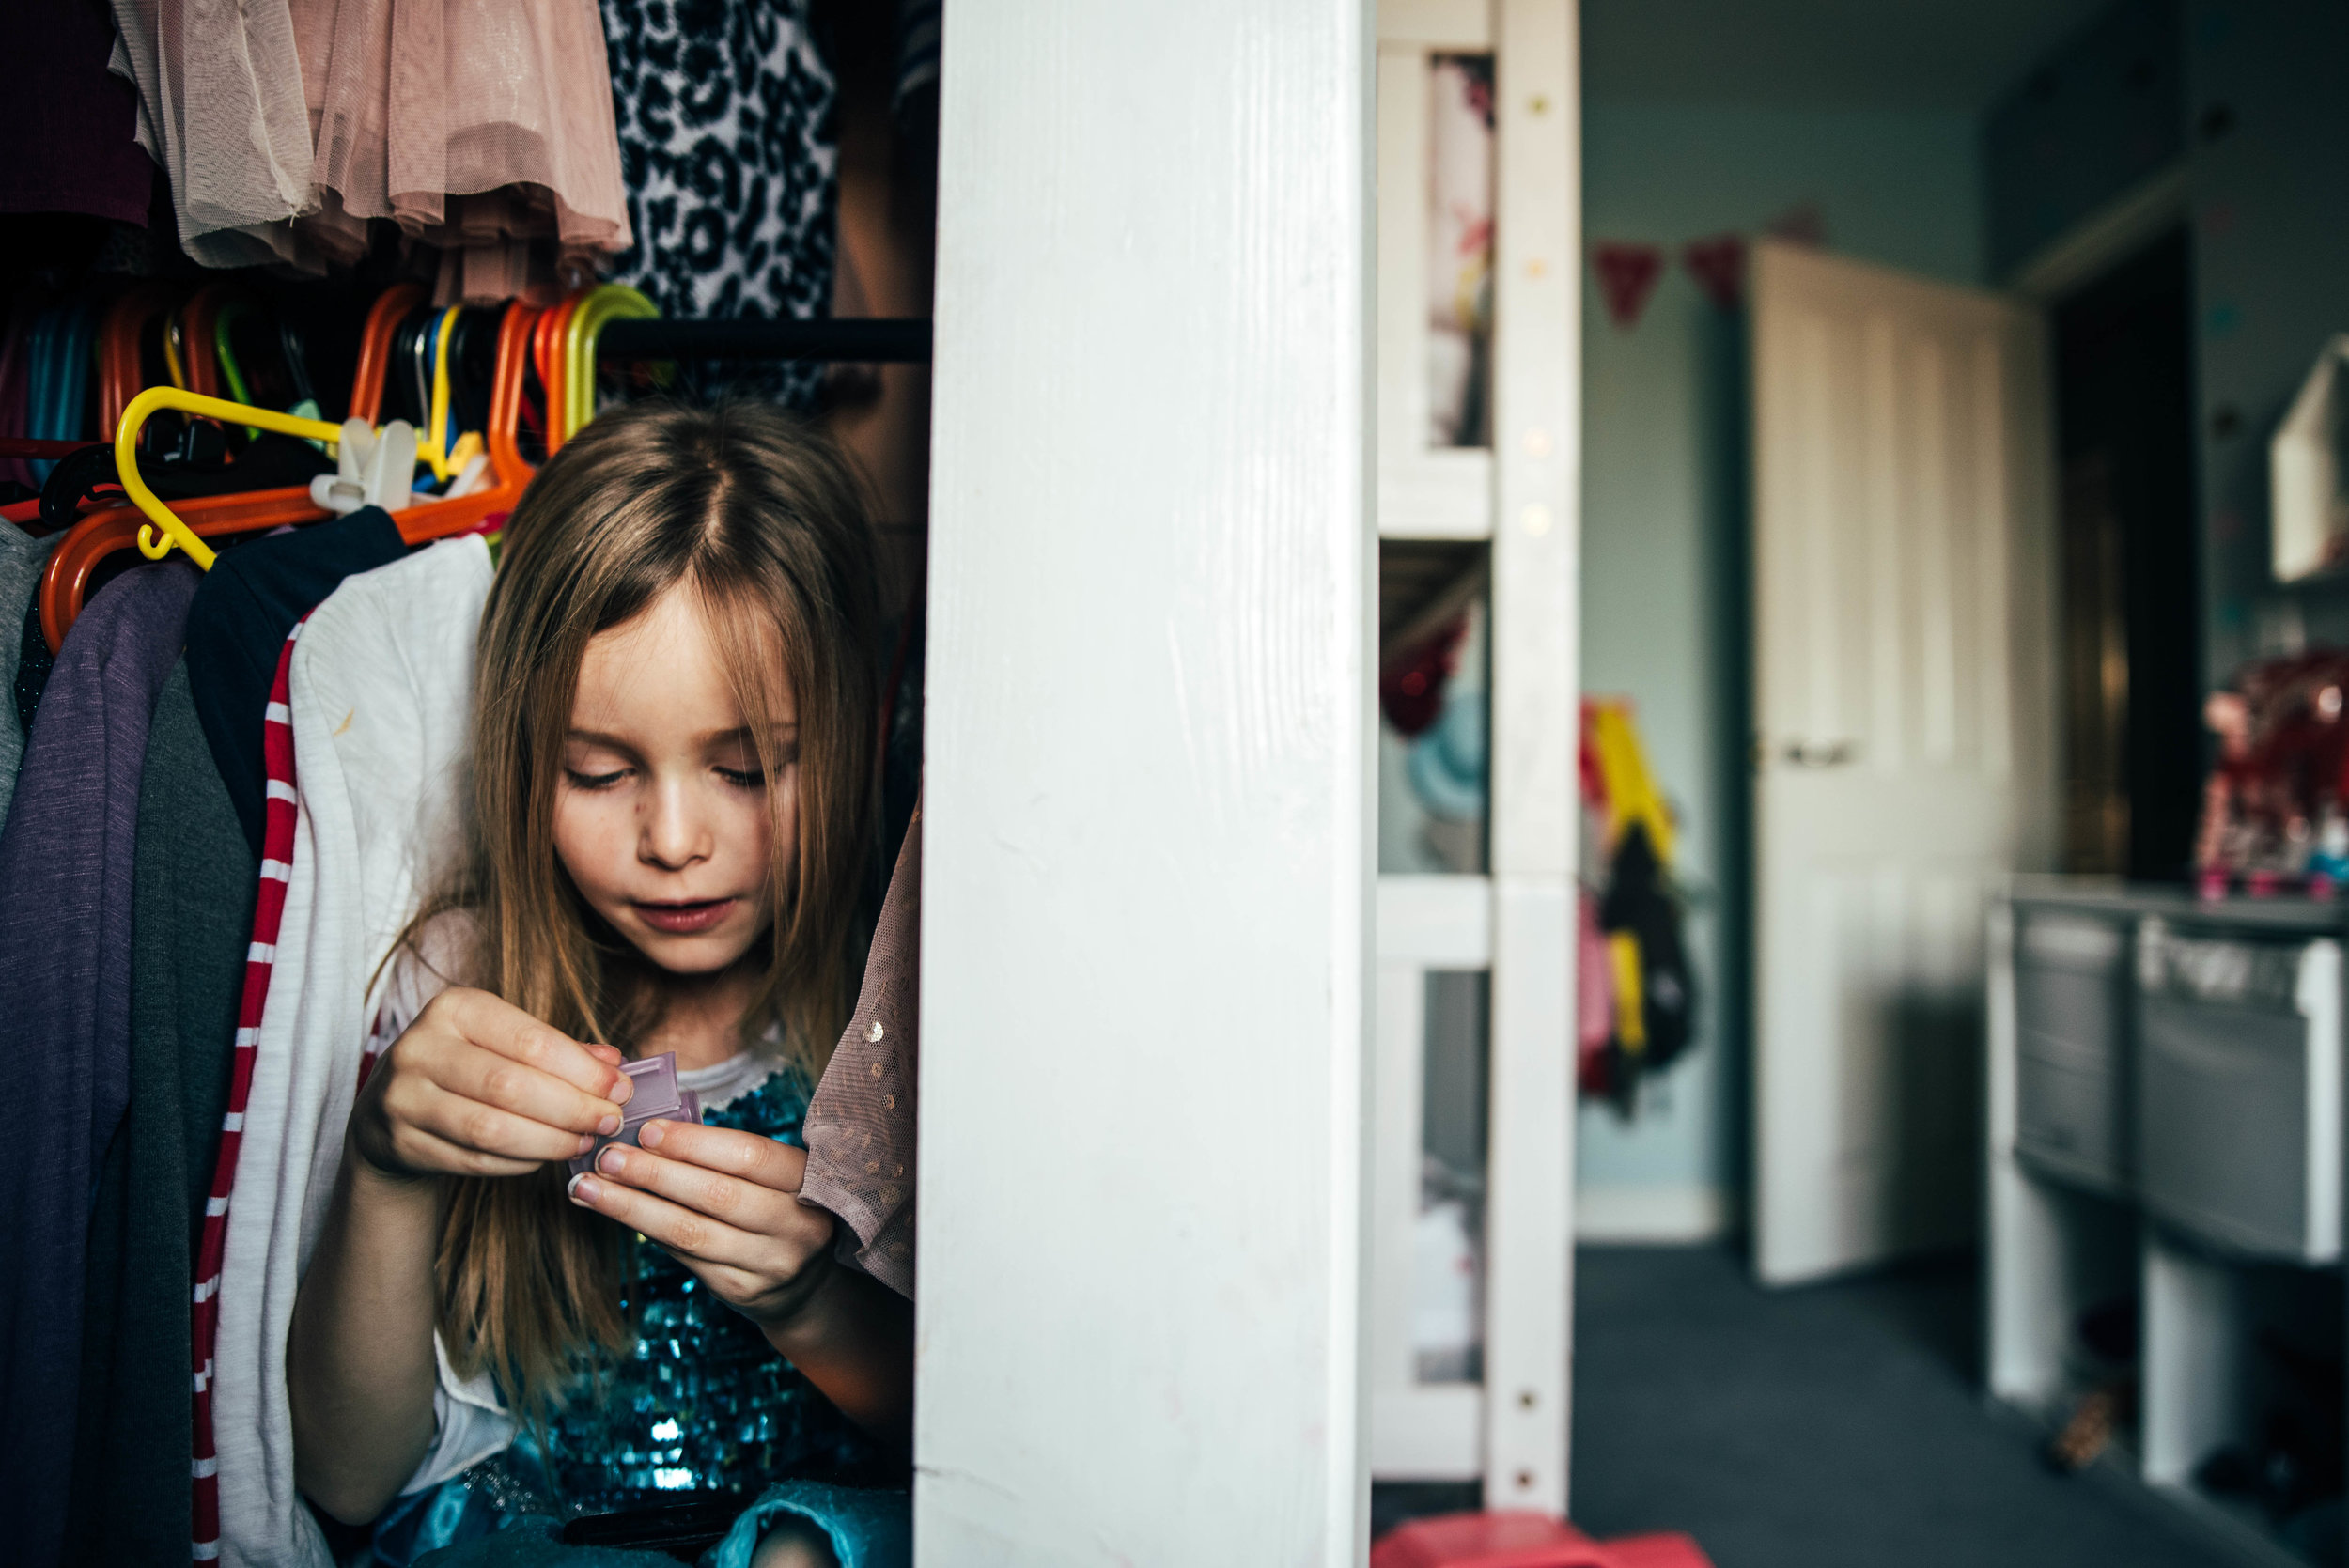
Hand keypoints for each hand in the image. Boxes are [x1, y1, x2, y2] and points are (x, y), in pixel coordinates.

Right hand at [351, 987, 632, 1180]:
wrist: (388, 1109)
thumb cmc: (464, 1067)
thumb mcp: (503, 1042)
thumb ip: (558, 1050)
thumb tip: (614, 1064)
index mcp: (453, 1008)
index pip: (530, 1040)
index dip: (582, 1070)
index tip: (620, 1089)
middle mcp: (421, 1048)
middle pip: (511, 1086)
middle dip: (572, 1108)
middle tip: (609, 1120)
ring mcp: (404, 1097)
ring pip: (492, 1129)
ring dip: (550, 1140)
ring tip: (584, 1140)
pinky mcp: (400, 1142)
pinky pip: (474, 1159)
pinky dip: (520, 1161)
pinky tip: (547, 1156)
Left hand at [565, 1120, 837, 1329]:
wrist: (804, 1281)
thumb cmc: (776, 1208)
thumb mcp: (773, 1176)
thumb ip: (725, 1156)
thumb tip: (650, 1134)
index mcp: (808, 1181)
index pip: (749, 1155)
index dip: (694, 1142)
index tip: (646, 1129)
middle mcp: (797, 1225)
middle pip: (716, 1194)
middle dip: (654, 1173)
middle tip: (607, 1157)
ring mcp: (770, 1262)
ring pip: (691, 1232)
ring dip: (634, 1207)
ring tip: (590, 1187)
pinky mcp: (741, 1289)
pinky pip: (684, 1256)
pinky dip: (646, 1231)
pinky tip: (616, 1214)